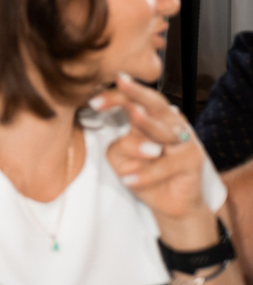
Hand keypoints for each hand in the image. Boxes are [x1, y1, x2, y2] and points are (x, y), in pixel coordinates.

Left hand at [97, 74, 217, 247]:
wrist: (170, 203)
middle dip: (137, 91)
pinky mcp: (192, 161)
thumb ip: (120, 145)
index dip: (114, 96)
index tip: (92, 100)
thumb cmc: (144, 172)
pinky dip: (145, 173)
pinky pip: (165, 165)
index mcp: (153, 116)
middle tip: (121, 82)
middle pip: (154, 103)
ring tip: (133, 115)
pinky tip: (127, 179)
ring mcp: (184, 140)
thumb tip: (125, 140)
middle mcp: (171, 123)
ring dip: (147, 123)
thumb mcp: (123, 157)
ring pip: (163, 130)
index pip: (133, 99)